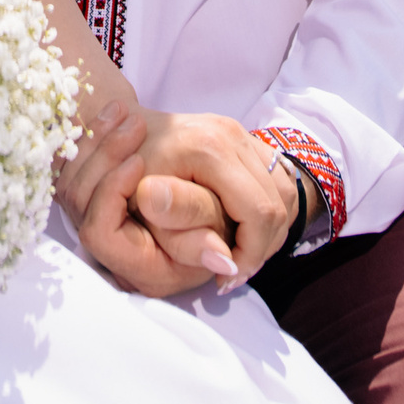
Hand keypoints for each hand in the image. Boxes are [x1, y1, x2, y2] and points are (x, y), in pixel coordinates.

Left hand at [60, 103, 299, 295]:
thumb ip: (182, 237)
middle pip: (278, 203)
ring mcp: (242, 132)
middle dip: (262, 246)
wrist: (120, 126)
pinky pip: (276, 180)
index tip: (227, 278)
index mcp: (212, 149)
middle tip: (233, 272)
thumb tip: (225, 263)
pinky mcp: (245, 137)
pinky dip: (267, 210)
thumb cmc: (124, 167)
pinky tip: (243, 230)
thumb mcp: (145, 208)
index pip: (260, 212)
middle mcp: (234, 134)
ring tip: (239, 253)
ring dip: (268, 229)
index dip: (251, 253)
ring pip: (283, 192)